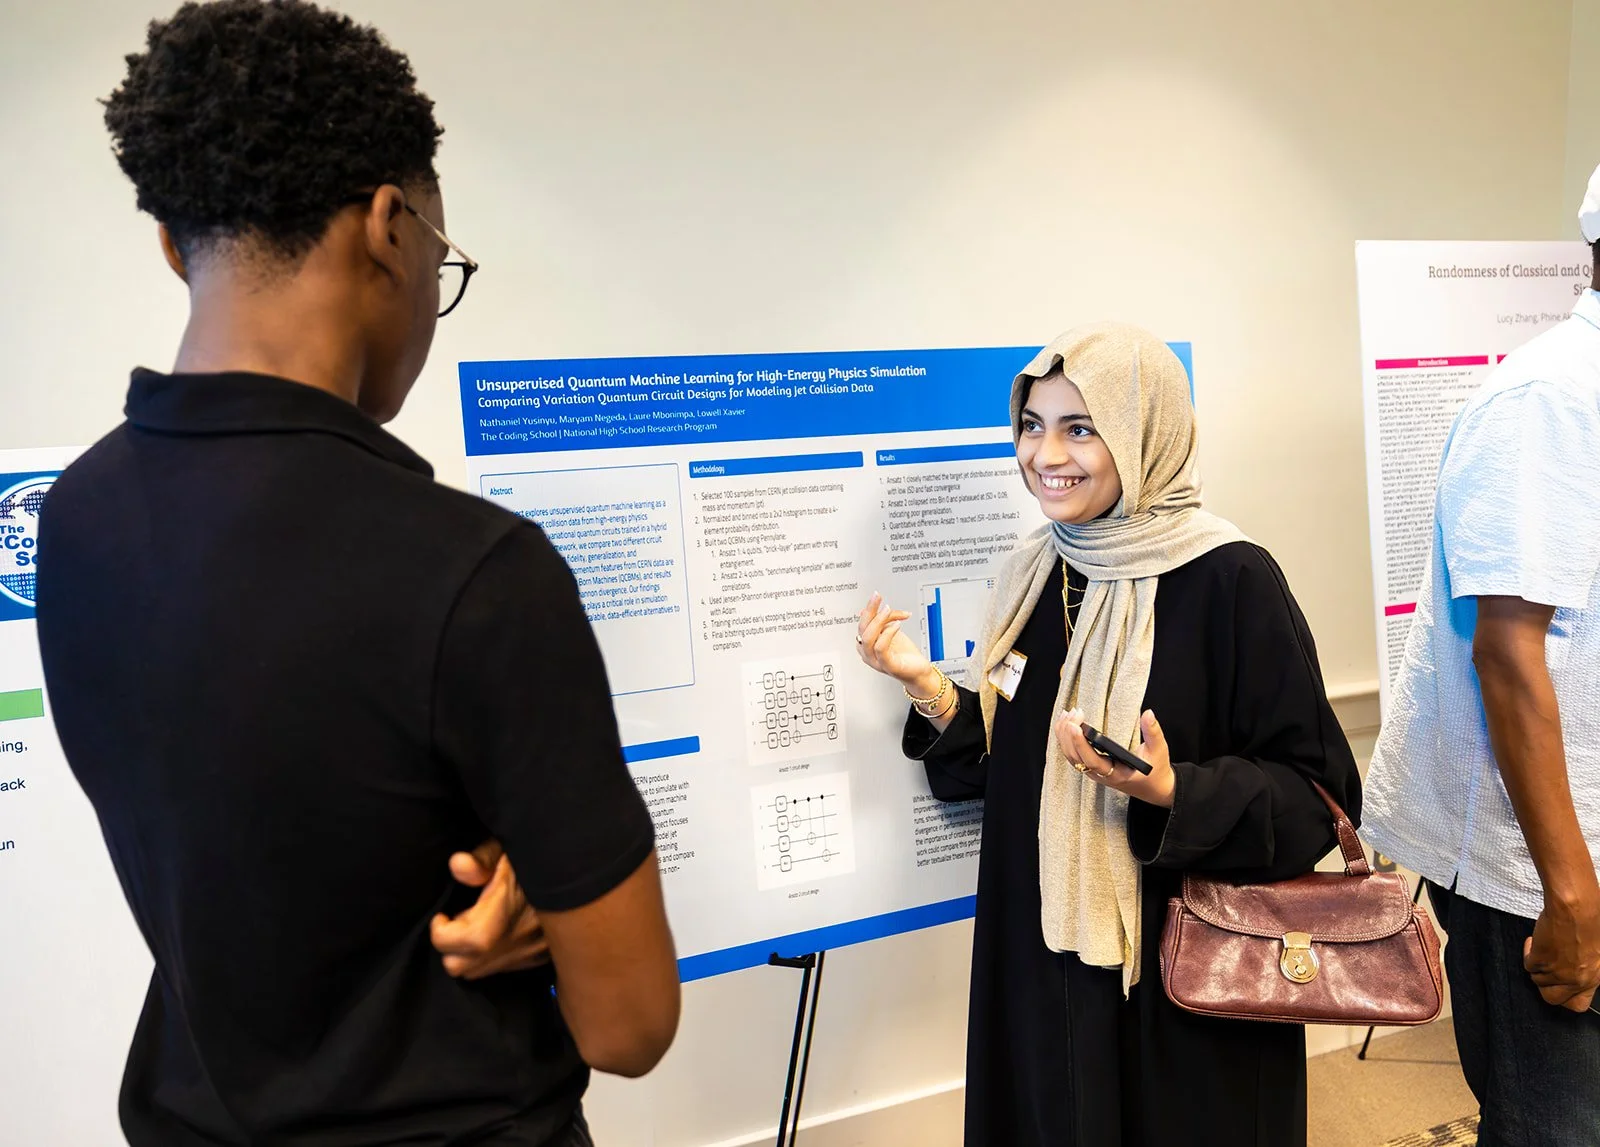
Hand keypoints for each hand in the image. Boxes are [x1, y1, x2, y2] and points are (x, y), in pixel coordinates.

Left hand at [430, 839, 549, 979]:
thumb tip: (457, 866)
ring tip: (482, 923)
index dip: (440, 933)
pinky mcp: (541, 957)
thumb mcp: (513, 844)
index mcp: (505, 912)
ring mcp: (532, 952)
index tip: (442, 916)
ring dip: (471, 953)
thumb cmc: (543, 854)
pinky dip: (493, 954)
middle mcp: (519, 939)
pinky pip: (504, 967)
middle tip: (462, 918)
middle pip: (462, 967)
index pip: (460, 944)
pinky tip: (501, 929)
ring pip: (480, 972)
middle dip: (452, 946)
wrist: (582, 872)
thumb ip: (483, 857)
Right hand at [856, 592, 939, 694]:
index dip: (869, 608)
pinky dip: (888, 634)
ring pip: (869, 638)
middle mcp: (868, 653)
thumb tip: (865, 610)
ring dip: (879, 621)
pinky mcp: (888, 666)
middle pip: (862, 629)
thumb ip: (880, 621)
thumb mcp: (891, 631)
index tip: (876, 596)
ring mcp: (876, 661)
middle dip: (870, 610)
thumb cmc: (904, 654)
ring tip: (889, 610)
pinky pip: (881, 648)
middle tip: (878, 598)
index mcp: (867, 644)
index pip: (862, 623)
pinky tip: (897, 625)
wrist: (919, 671)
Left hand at [1054, 709, 1175, 808]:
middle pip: (1075, 757)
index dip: (1080, 744)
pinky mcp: (1091, 766)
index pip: (1091, 761)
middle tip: (1074, 712)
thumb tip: (1148, 713)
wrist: (1153, 787)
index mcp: (1115, 774)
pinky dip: (1066, 738)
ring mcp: (1093, 771)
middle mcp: (1100, 775)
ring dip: (1065, 735)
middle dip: (1070, 734)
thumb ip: (1153, 732)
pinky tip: (1066, 722)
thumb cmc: (1155, 771)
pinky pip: (1073, 753)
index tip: (1075, 726)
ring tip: (1067, 713)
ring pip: (1070, 755)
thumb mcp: (1159, 750)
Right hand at [1524, 889, 1599, 1011]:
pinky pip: (1528, 965)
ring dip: (1537, 965)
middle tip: (1546, 971)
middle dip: (1545, 986)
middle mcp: (1577, 980)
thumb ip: (1589, 967)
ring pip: (1537, 979)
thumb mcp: (1598, 951)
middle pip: (1552, 998)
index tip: (1561, 985)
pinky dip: (1529, 952)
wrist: (1576, 908)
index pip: (1578, 1004)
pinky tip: (1535, 941)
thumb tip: (1577, 968)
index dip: (1566, 996)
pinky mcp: (1541, 961)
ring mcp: (1558, 972)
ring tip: (1542, 947)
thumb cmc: (1592, 921)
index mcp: (1594, 978)